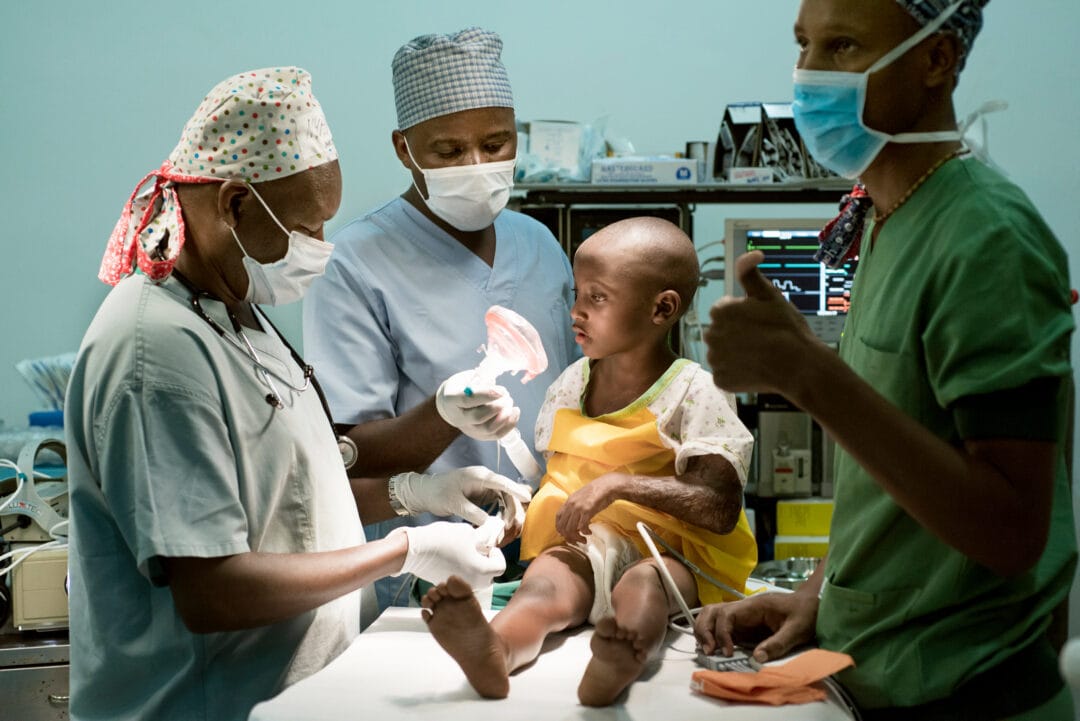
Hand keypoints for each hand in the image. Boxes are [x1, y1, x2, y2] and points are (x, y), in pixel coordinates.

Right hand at [391, 522, 505, 588]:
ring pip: (475, 577)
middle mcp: (473, 583)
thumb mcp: (468, 532)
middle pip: (489, 575)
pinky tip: (452, 556)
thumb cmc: (442, 540)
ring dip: (474, 565)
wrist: (414, 550)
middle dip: (486, 561)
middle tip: (477, 548)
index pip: (500, 566)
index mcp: (481, 571)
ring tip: (463, 550)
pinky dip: (461, 569)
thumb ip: (482, 538)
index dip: (496, 553)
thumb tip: (488, 538)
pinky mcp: (448, 585)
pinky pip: (461, 579)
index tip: (487, 545)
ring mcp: (458, 586)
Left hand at [392, 466, 531, 529]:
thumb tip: (489, 523)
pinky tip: (502, 528)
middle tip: (512, 527)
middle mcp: (486, 481)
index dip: (516, 490)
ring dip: (509, 514)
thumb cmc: (438, 493)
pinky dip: (502, 516)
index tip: (527, 498)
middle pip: (508, 493)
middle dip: (513, 509)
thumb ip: (472, 512)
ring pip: (505, 501)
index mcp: (479, 476)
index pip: (502, 482)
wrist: (425, 493)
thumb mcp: (454, 503)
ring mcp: (486, 489)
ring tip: (507, 530)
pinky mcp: (484, 497)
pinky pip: (499, 506)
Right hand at [435, 370, 520, 439]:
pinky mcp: (480, 436)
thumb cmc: (462, 387)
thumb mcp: (467, 377)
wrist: (454, 404)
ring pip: (489, 429)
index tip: (502, 390)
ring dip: (505, 415)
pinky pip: (497, 435)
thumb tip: (495, 383)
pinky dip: (509, 424)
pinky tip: (515, 412)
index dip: (486, 395)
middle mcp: (458, 418)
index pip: (467, 400)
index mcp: (452, 399)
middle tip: (507, 395)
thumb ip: (480, 379)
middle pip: (478, 417)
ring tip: (510, 402)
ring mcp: (469, 429)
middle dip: (497, 406)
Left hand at [555, 473, 618, 543]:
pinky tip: (589, 532)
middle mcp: (571, 505)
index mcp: (569, 501)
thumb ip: (575, 506)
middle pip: (563, 526)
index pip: (558, 518)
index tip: (567, 534)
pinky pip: (582, 527)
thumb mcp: (581, 497)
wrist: (608, 485)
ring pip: (570, 529)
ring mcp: (579, 508)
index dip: (560, 529)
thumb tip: (572, 519)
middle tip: (576, 540)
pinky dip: (585, 532)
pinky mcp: (588, 511)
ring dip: (577, 537)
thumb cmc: (597, 492)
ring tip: (584, 539)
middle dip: (568, 537)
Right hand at [693, 590, 818, 663]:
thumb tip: (756, 659)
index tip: (728, 652)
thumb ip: (777, 644)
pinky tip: (716, 649)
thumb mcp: (796, 630)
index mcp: (754, 606)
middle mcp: (743, 608)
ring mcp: (742, 615)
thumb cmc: (806, 613)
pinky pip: (721, 626)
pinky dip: (712, 635)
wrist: (812, 605)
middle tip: (709, 651)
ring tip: (708, 650)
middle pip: (712, 611)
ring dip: (705, 631)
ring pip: (712, 615)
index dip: (722, 633)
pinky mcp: (743, 624)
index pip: (727, 614)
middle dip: (705, 630)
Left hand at [704, 251, 818, 393]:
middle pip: (721, 332)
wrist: (799, 365)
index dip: (744, 315)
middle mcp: (710, 334)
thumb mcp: (768, 293)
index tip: (761, 321)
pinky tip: (755, 369)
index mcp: (719, 311)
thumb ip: (749, 272)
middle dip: (736, 334)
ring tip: (759, 354)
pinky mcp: (720, 380)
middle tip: (761, 339)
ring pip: (722, 353)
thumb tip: (752, 252)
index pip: (725, 311)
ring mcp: (715, 360)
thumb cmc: (786, 327)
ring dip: (735, 354)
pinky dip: (737, 373)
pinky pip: (725, 374)